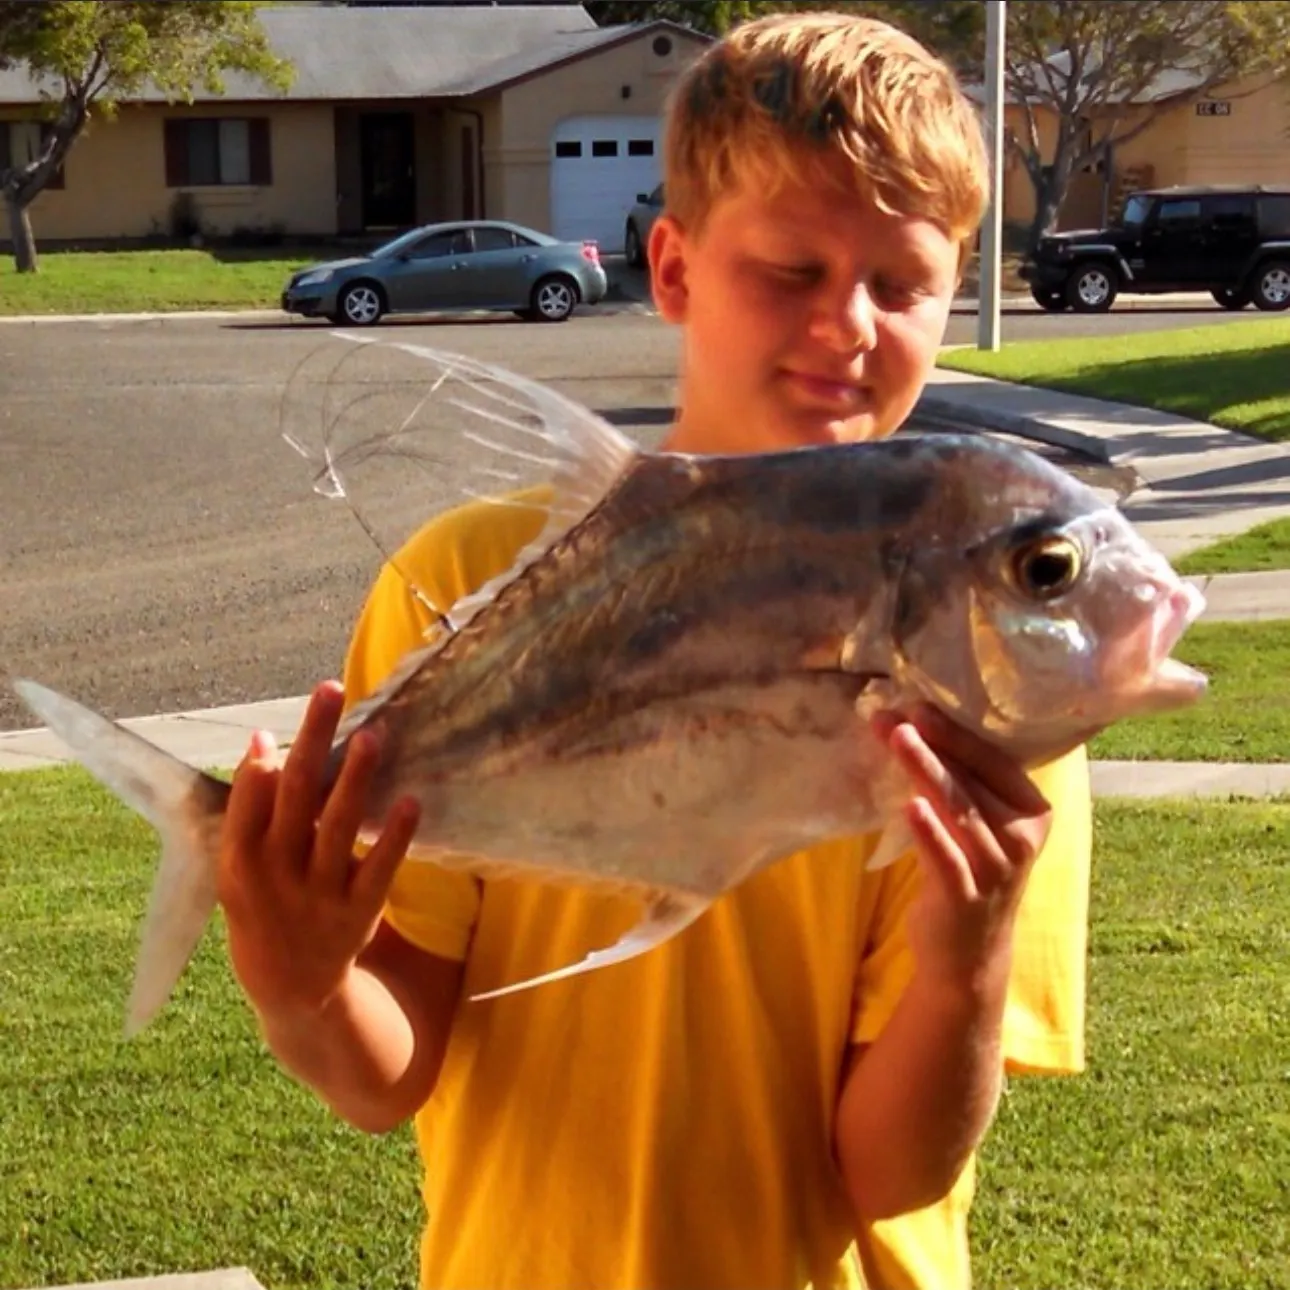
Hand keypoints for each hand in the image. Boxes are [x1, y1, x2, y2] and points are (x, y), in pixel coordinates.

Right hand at [217, 679, 420, 1024]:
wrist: (292, 990)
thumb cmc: (263, 910)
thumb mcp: (239, 870)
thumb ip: (250, 813)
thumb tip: (262, 743)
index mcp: (240, 866)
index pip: (247, 809)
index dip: (258, 771)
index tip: (269, 729)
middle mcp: (278, 879)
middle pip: (295, 800)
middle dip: (312, 743)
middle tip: (330, 692)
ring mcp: (320, 896)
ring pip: (338, 828)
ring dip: (355, 779)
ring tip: (374, 735)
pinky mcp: (360, 912)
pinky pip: (380, 868)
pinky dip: (394, 835)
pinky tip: (410, 800)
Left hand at [870, 703, 1052, 984]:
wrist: (966, 954)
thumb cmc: (967, 871)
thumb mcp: (975, 825)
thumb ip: (958, 783)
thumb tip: (909, 725)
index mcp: (1031, 811)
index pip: (995, 760)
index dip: (956, 733)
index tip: (918, 705)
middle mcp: (1021, 838)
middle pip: (973, 780)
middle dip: (932, 744)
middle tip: (898, 715)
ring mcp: (998, 870)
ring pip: (959, 811)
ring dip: (925, 771)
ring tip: (897, 739)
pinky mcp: (967, 898)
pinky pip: (946, 858)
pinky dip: (929, 831)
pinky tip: (908, 805)